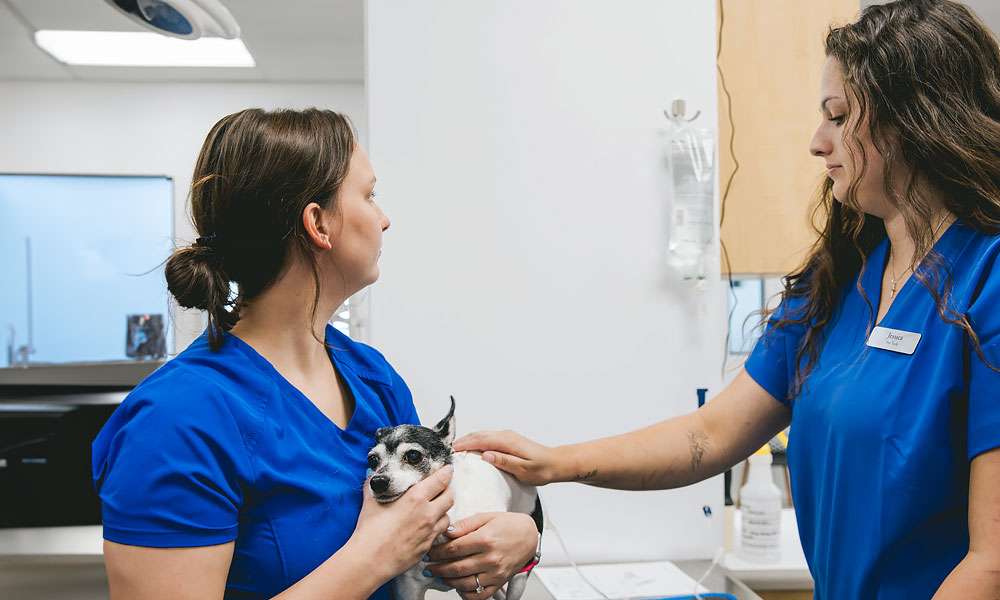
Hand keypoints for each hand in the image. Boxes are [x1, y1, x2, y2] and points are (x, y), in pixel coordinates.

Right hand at [350, 465, 453, 582]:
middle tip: (441, 487)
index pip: (441, 479)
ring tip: (434, 508)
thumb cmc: (370, 530)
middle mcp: (428, 513)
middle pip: (450, 496)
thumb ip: (375, 484)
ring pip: (447, 516)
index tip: (447, 468)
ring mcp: (430, 531)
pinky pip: (439, 532)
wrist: (370, 561)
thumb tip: (375, 474)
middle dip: (447, 490)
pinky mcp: (428, 546)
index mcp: (416, 498)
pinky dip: (436, 526)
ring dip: (443, 510)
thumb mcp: (371, 500)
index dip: (446, 472)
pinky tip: (426, 526)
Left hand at [426, 512, 537, 599]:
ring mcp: (495, 573)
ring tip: (439, 576)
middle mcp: (490, 558)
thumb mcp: (486, 517)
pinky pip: (480, 595)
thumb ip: (465, 524)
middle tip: (428, 566)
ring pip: (465, 583)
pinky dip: (466, 594)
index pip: (454, 549)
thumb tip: (447, 531)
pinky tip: (457, 586)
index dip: (437, 552)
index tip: (429, 552)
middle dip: (438, 568)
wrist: (529, 536)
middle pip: (456, 568)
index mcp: (485, 539)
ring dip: (448, 581)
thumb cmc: (508, 525)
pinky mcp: (499, 582)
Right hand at [453, 430, 558, 484]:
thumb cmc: (541, 469)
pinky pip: (489, 438)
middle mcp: (506, 436)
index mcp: (507, 441)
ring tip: (458, 449)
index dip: (466, 444)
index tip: (453, 450)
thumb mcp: (523, 469)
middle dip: (464, 440)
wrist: (556, 463)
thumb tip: (485, 455)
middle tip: (450, 450)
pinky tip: (474, 449)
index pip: (481, 440)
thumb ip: (504, 461)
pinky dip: (478, 441)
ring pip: (484, 435)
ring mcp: (508, 437)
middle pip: (480, 435)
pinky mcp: (509, 441)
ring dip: (470, 440)